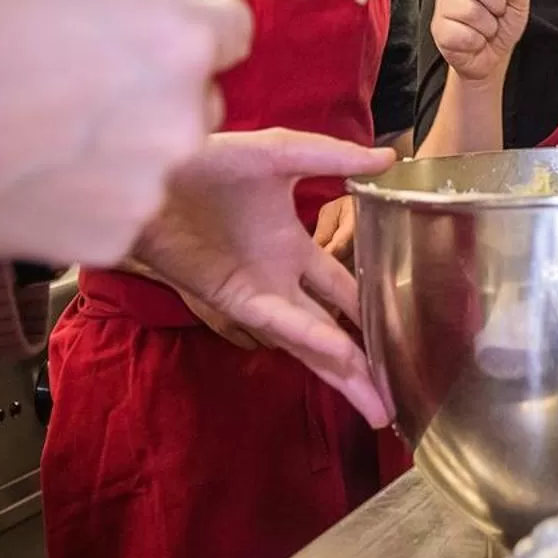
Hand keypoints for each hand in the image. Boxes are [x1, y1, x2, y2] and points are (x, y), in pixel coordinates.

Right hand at [0, 0, 251, 268]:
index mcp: (181, 40)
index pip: (237, 32)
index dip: (198, 30)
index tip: (157, 37)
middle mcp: (183, 115)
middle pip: (203, 98)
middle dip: (162, 90)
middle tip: (84, 85)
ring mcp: (152, 183)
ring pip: (162, 158)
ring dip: (126, 146)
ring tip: (46, 131)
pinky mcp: (116, 237)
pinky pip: (122, 209)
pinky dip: (90, 196)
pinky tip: (34, 172)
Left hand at [129, 128, 396, 423]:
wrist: (153, 170)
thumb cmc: (210, 161)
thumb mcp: (282, 153)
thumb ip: (334, 158)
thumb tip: (389, 159)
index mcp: (295, 249)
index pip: (344, 292)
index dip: (372, 315)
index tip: (404, 340)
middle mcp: (281, 281)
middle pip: (334, 333)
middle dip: (363, 368)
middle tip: (396, 403)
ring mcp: (258, 294)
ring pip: (310, 342)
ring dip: (343, 371)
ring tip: (377, 405)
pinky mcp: (233, 297)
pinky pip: (278, 321)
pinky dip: (308, 335)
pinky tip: (338, 350)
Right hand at [431, 0, 529, 83]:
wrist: (493, 55)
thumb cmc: (502, 24)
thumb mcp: (518, 1)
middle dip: (495, 1)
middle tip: (498, 12)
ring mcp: (443, 4)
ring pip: (469, 10)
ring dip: (488, 26)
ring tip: (486, 29)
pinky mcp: (438, 29)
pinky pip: (462, 34)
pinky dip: (477, 41)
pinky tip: (475, 41)